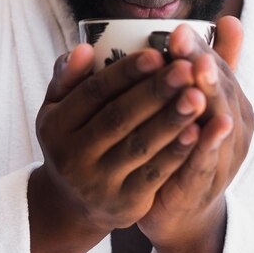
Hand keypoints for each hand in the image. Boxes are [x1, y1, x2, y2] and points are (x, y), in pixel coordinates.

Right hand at [33, 43, 207, 234]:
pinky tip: (199, 131)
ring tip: (199, 95)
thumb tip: (85, 48)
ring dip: (172, 120)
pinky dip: (177, 152)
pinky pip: (155, 174)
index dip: (125, 73)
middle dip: (155, 92)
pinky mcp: (125, 204)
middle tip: (186, 68)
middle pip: (118, 118)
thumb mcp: (57, 108)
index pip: (92, 92)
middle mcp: (72, 156)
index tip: (156, 53)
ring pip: (140, 145)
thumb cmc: (71, 139)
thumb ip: (68, 75)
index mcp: (55, 125)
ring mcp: (98, 183)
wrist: (73, 205)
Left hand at [138, 16, 253, 250]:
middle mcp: (234, 124)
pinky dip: (205, 146)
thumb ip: (213, 62)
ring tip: (196, 76)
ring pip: (218, 123)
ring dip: (208, 98)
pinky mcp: (207, 185)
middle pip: (220, 91)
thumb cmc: (189, 141)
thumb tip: (230, 18)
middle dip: (203, 66)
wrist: (183, 206)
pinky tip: (200, 128)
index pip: (218, 68)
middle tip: (183, 44)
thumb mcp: (202, 100)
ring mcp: (225, 156)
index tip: (178, 29)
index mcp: (231, 100)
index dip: (199, 48)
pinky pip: (207, 163)